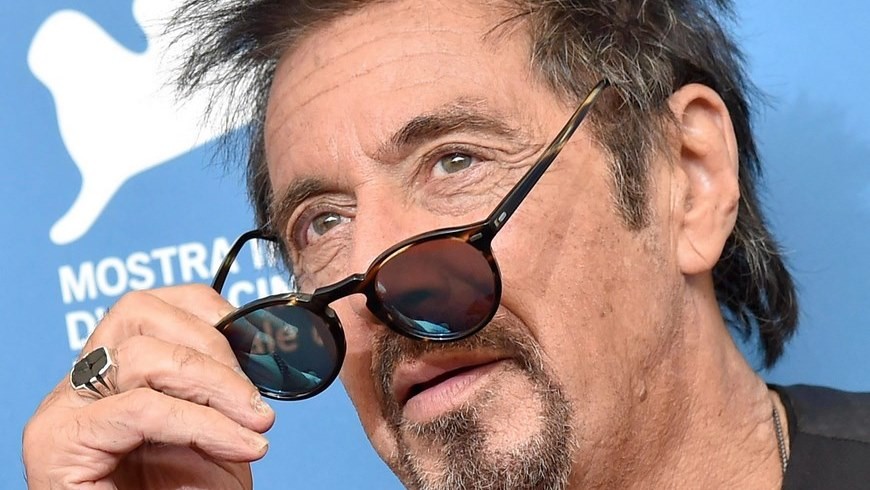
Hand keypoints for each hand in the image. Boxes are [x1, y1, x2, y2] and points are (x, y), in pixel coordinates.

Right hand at [23, 285, 275, 488]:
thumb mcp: (217, 430)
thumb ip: (224, 386)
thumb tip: (263, 339)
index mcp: (114, 376)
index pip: (147, 304)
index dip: (205, 308)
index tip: (256, 340)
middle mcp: (80, 386)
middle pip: (136, 311)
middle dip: (213, 346)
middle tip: (255, 398)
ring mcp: (64, 411)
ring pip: (140, 353)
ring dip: (216, 385)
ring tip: (256, 424)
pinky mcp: (58, 444)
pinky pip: (141, 408)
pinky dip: (201, 422)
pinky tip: (240, 445)